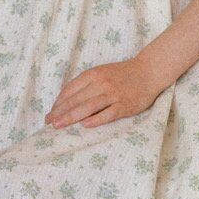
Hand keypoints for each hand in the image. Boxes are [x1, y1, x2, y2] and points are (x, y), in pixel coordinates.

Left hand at [44, 55, 160, 128]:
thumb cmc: (121, 74)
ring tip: (59, 126)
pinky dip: (95, 119)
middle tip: (49, 123)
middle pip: (76, 99)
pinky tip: (84, 126)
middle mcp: (101, 83)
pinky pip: (108, 114)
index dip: (58, 103)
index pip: (70, 90)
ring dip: (71, 117)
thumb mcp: (100, 73)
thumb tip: (65, 101)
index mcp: (93, 75)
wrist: (148, 71)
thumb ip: (85, 84)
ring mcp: (113, 95)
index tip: (50, 115)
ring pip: (88, 107)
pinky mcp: (125, 106)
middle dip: (60, 112)